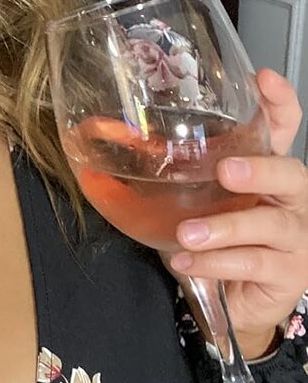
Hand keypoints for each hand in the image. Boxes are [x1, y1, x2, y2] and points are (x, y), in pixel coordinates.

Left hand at [169, 68, 307, 357]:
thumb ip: (155, 170)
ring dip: (226, 227)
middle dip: (260, 168)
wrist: (228, 302)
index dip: (279, 103)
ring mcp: (294, 238)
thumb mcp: (185, 199)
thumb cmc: (210, 242)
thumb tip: (96, 135)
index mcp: (264, 172)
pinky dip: (217, 263)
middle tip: (225, 170)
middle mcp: (288, 200)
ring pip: (271, 224)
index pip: (283, 128)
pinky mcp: (288, 274)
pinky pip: (255, 264)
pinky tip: (188, 263)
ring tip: (187, 233)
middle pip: (292, 174)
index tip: (264, 80)